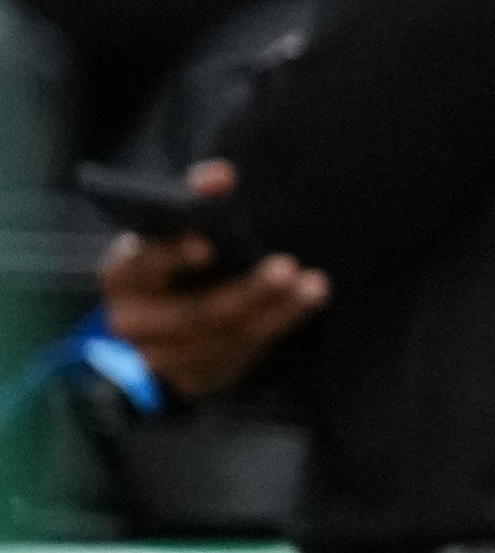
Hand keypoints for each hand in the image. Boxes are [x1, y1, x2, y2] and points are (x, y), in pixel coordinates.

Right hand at [94, 162, 325, 400]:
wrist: (176, 312)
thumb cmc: (182, 257)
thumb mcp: (181, 227)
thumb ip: (197, 198)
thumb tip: (219, 175)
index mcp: (123, 276)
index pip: (140, 266)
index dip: (170, 256)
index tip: (207, 244)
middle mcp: (133, 323)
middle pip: (193, 313)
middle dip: (245, 292)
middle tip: (287, 267)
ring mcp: (162, 356)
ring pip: (224, 338)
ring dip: (274, 312)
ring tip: (313, 286)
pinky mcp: (194, 377)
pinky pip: (239, 357)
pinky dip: (277, 329)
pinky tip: (305, 305)